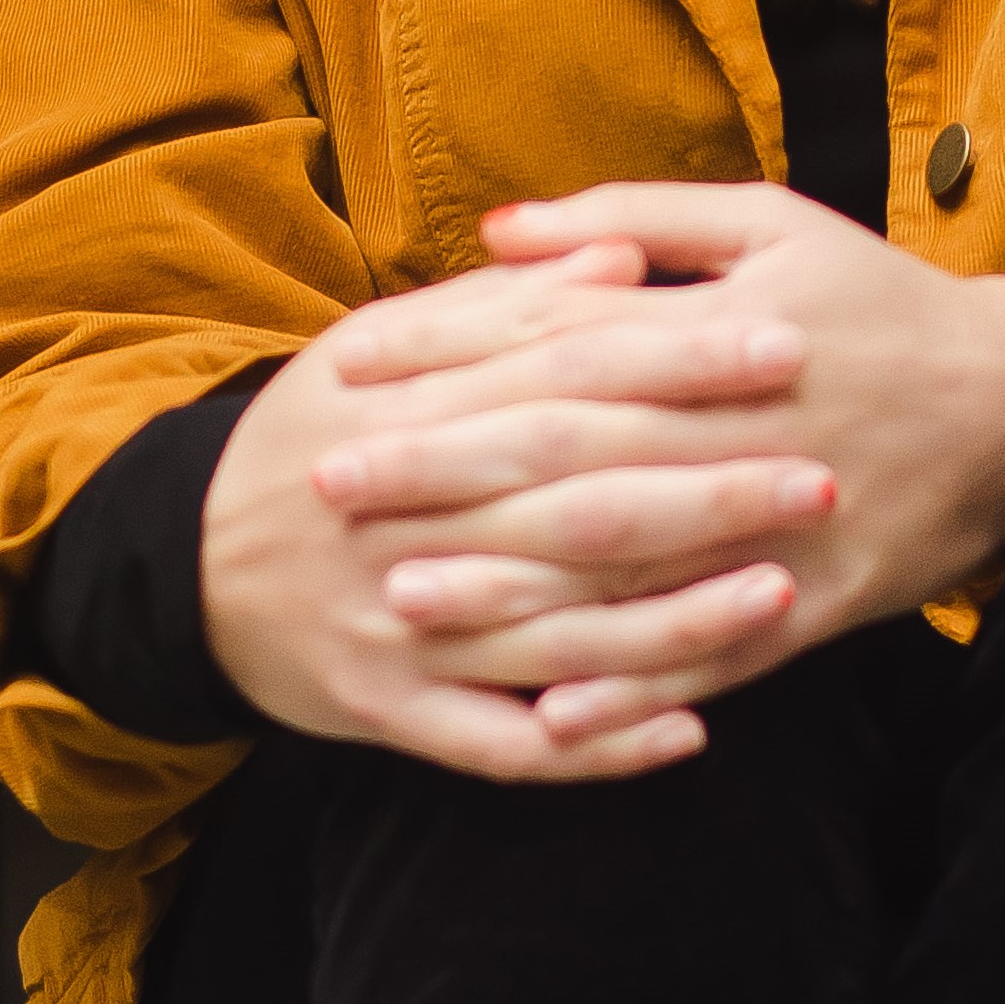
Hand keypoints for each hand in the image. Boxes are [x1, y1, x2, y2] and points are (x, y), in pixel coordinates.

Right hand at [198, 241, 829, 778]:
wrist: (183, 560)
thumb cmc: (312, 429)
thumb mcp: (384, 341)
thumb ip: (509, 303)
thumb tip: (628, 258)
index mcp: (411, 410)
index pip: (569, 377)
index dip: (680, 361)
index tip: (782, 345)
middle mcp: (409, 521)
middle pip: (577, 504)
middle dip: (708, 491)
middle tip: (821, 472)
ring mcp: (400, 630)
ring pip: (558, 634)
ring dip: (676, 621)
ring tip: (783, 591)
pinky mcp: (389, 715)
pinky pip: (503, 745)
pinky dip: (596, 745)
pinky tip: (689, 733)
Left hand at [326, 187, 1004, 743]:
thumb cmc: (874, 298)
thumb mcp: (768, 222)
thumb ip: (633, 218)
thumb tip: (499, 227)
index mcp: (724, 329)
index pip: (561, 346)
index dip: (452, 361)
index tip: (350, 373)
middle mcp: (745, 430)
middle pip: (574, 458)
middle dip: (446, 475)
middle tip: (331, 489)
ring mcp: (780, 528)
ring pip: (628, 568)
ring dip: (512, 589)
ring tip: (404, 599)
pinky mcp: (815, 605)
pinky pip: (712, 657)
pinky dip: (634, 687)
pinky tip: (549, 710)